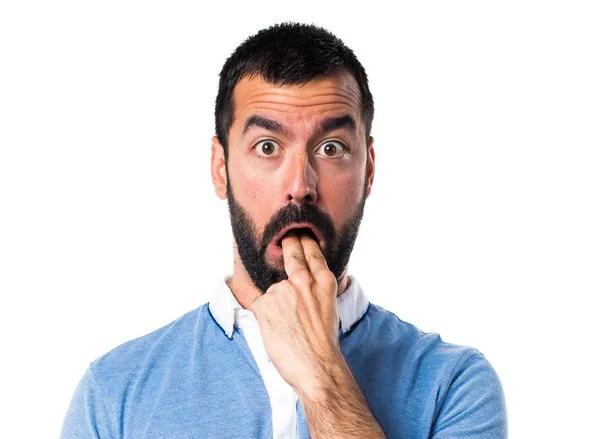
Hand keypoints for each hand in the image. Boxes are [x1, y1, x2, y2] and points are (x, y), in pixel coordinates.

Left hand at [249, 233, 341, 394]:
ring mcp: (283, 290)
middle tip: (283, 237)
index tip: (299, 234)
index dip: (304, 241)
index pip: (312, 252)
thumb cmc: (324, 344)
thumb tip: (305, 285)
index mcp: (324, 282)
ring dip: (274, 301)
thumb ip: (317, 290)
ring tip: (285, 324)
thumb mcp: (329, 307)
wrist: (316, 366)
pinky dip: (261, 311)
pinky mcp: (265, 304)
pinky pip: (257, 301)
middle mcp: (304, 281)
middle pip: (292, 251)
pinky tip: (270, 324)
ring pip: (273, 288)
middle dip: (287, 242)